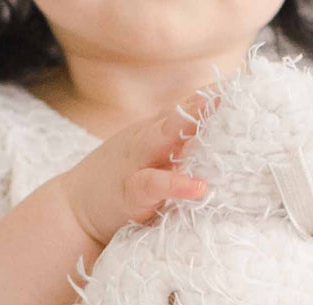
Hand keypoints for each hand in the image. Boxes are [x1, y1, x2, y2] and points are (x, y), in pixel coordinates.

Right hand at [60, 90, 217, 245]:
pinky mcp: (131, 194)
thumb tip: (216, 138)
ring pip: (162, 138)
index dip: (209, 97)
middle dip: (202, 103)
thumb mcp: (145, 158)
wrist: (73, 211)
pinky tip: (198, 186)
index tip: (239, 85)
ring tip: (215, 117)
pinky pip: (154, 184)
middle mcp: (144, 142)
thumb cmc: (115, 185)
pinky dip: (176, 184)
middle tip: (231, 92)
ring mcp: (135, 164)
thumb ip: (174, 146)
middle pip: (175, 116)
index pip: (183, 110)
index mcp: (151, 134)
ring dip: (187, 126)